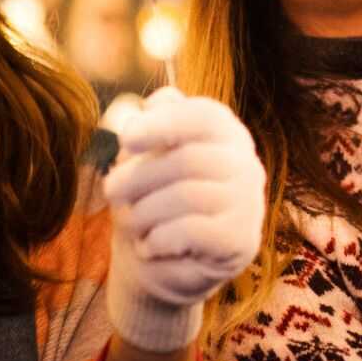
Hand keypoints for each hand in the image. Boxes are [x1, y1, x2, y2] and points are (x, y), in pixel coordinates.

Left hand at [103, 88, 267, 351]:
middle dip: (139, 175)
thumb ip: (154, 126)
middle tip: (110, 190)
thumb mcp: (146, 158)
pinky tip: (149, 245)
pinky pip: (193, 232)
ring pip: (188, 196)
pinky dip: (159, 239)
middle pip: (189, 159)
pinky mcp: (241, 241)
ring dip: (144, 211)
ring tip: (130, 222)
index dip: (163, 123)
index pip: (204, 117)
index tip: (125, 138)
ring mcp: (250, 204)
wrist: (163, 261)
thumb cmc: (153, 199)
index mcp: (227, 135)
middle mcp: (247, 165)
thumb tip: (161, 99)